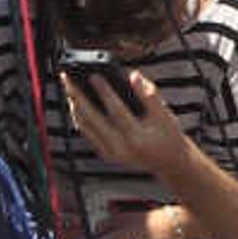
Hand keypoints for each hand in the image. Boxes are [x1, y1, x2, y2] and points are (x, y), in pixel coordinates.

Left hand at [63, 66, 192, 176]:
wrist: (169, 163)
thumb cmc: (168, 136)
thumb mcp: (165, 115)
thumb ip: (150, 95)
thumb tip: (133, 75)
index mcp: (137, 138)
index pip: (117, 111)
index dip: (104, 92)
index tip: (93, 75)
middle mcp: (121, 149)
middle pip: (92, 118)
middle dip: (78, 96)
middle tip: (68, 78)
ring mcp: (111, 154)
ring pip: (85, 126)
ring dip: (75, 105)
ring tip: (68, 86)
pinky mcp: (105, 155)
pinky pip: (87, 133)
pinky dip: (80, 116)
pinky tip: (76, 102)